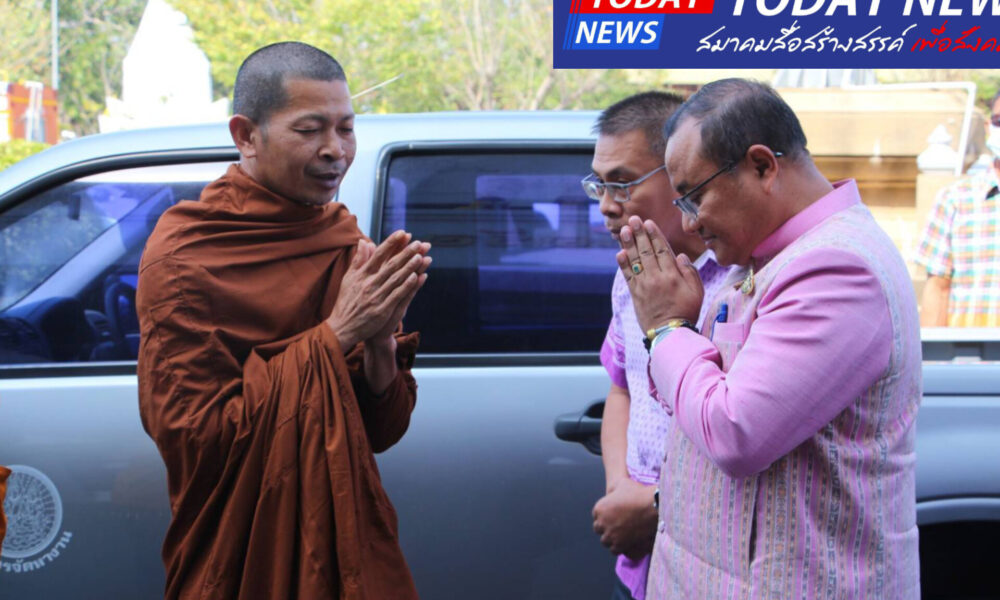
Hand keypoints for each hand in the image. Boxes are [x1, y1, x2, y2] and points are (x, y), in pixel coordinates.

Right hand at [326, 230, 429, 349]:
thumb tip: (363, 241)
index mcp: (361, 275)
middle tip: (418, 243)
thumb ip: (358, 260)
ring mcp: (375, 297)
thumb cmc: (347, 301)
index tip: (402, 233)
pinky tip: (417, 276)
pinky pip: (397, 295)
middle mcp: (368, 284)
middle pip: (390, 265)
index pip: (378, 255)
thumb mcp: (349, 278)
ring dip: (409, 266)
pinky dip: (406, 285)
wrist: (342, 327)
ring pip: (396, 279)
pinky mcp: (382, 310)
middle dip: (405, 253)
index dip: (391, 243)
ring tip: (420, 256)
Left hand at [592, 477, 656, 559]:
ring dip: (611, 539)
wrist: (651, 506)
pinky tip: (625, 543)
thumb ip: (616, 488)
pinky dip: (619, 547)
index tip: (612, 518)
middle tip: (616, 527)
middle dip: (606, 528)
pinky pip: (614, 550)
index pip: (596, 516)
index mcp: (599, 508)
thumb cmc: (638, 493)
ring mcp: (609, 534)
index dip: (604, 517)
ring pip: (605, 541)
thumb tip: (616, 486)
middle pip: (598, 529)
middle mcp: (601, 522)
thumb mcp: (623, 484)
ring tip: (620, 536)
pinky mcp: (619, 544)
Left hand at [616, 215, 702, 332]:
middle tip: (633, 219)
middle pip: (646, 251)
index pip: (662, 249)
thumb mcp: (697, 292)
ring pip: (635, 261)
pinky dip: (623, 264)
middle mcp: (656, 278)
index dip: (654, 235)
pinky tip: (620, 253)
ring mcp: (644, 286)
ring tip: (625, 230)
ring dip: (629, 244)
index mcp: (672, 275)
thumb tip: (680, 256)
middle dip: (639, 234)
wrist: (670, 333)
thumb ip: (690, 272)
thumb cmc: (686, 311)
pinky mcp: (635, 294)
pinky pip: (628, 276)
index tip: (648, 223)